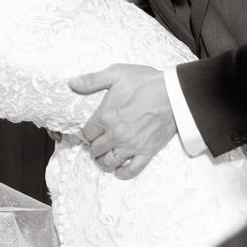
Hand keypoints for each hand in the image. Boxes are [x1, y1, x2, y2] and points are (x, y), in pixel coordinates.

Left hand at [68, 63, 176, 179]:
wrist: (174, 94)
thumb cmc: (146, 82)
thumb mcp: (116, 74)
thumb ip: (92, 80)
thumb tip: (72, 83)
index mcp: (106, 116)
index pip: (87, 133)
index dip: (87, 132)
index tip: (90, 131)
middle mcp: (116, 134)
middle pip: (96, 149)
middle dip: (93, 147)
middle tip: (96, 144)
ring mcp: (132, 145)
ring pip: (110, 162)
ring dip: (103, 161)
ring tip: (103, 158)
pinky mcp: (147, 152)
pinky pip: (133, 169)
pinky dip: (124, 173)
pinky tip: (118, 172)